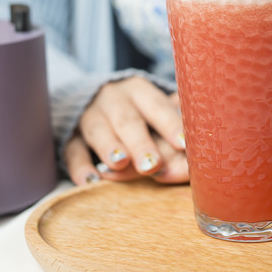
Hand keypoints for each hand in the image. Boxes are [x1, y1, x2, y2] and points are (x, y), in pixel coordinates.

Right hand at [64, 76, 186, 185]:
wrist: (90, 97)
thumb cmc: (138, 110)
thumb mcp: (156, 108)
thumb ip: (176, 123)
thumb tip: (200, 145)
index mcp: (139, 91)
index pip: (157, 106)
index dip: (171, 124)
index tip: (184, 144)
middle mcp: (113, 99)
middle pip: (128, 120)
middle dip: (141, 142)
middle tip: (153, 164)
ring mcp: (89, 117)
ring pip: (99, 130)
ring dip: (110, 147)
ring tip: (120, 163)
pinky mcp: (71, 136)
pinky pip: (73, 150)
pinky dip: (80, 166)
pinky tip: (89, 181)